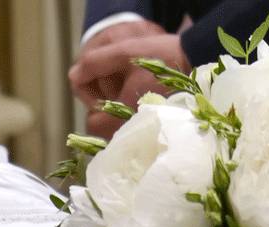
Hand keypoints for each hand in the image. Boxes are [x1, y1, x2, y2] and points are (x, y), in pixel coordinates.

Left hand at [74, 33, 190, 138]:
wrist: (195, 61)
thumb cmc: (160, 56)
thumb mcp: (123, 52)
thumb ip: (94, 64)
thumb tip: (73, 77)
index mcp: (125, 113)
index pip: (92, 122)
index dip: (92, 103)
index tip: (101, 88)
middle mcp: (136, 129)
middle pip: (105, 130)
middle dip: (104, 110)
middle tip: (117, 88)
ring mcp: (149, 132)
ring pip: (119, 132)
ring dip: (117, 115)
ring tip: (130, 93)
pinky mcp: (158, 130)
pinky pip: (134, 132)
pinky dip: (130, 120)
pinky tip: (139, 102)